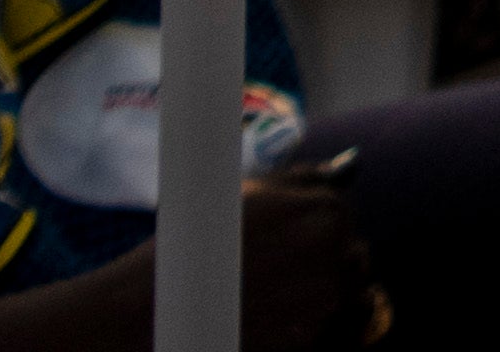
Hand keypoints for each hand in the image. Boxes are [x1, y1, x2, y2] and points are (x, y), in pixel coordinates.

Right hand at [0, 171, 369, 351]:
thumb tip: (350, 165)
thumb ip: (305, 179)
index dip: (306, 225)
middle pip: (350, 258)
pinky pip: (317, 329)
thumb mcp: (252, 192)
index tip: (272, 236)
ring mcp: (322, 304)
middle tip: (266, 266)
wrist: (149, 309)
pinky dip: (295, 324)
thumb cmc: (195, 241)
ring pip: (338, 297)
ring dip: (310, 293)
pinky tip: (257, 314)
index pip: (341, 216)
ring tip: (259, 291)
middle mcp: (335, 257)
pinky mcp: (303, 342)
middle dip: (319, 261)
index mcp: (327, 212)